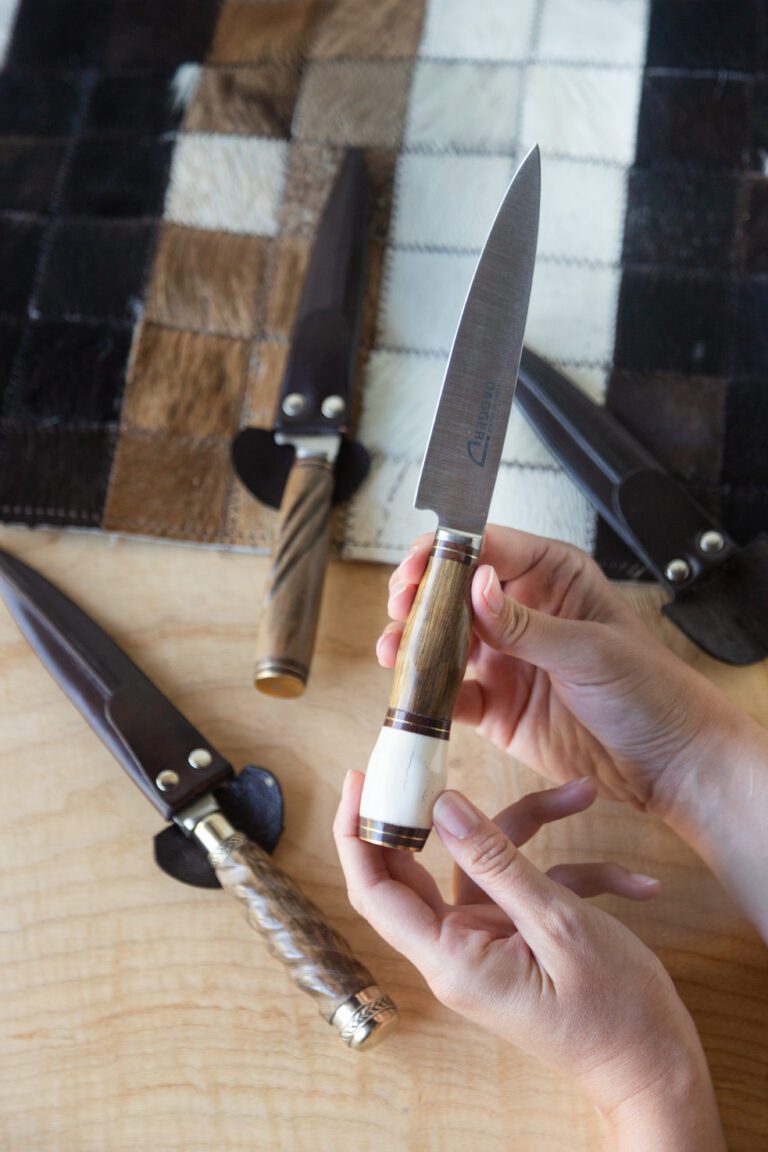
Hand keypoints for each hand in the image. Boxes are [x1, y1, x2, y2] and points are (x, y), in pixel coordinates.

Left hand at [335, 774, 724, 1147]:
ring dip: (535, 827)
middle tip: (434, 755)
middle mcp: (459, 950)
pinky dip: (578, 873)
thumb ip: (496, 862)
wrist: (659, 1072)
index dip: (357, 833)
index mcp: (452, 959)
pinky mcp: (520, 937)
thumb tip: (441, 805)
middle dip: (435, 808)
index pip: (375, 891)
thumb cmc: (615, 1015)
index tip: (359, 778)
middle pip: (422, 867)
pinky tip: (634, 882)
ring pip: (487, 862)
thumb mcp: (559, 924)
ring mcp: (489, 942)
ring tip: (584, 794)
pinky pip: (529, 886)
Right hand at [378, 525, 744, 814]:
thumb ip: (525, 623)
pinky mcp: (495, 705)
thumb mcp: (589, 650)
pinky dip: (425, 693)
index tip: (417, 566)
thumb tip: (477, 585)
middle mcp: (523, 612)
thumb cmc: (651, 692)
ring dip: (413, 642)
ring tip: (394, 649)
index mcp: (554, 577)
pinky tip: (409, 690)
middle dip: (420, 595)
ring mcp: (506, 659)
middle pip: (454, 591)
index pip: (489, 548)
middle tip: (400, 605)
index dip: (446, 553)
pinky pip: (449, 693)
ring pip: (443, 640)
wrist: (670, 764)